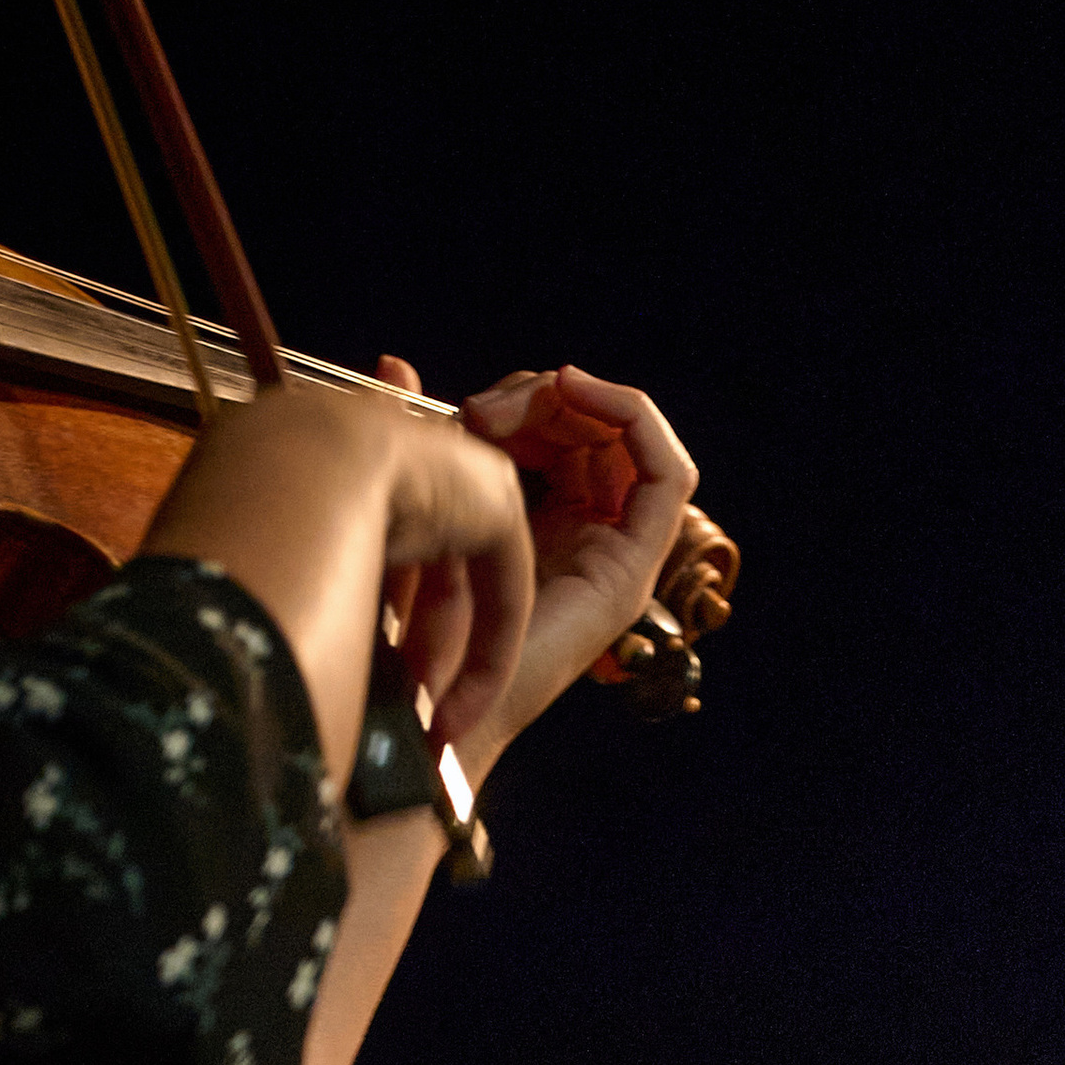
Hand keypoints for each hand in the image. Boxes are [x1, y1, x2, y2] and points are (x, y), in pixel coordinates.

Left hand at [379, 358, 697, 782]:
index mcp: (546, 524)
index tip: (478, 407)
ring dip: (578, 402)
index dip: (534, 400)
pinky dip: (632, 418)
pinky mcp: (631, 570)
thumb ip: (417, 432)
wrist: (425, 700)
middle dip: (548, 397)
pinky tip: (576, 396)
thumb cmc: (410, 618)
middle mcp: (588, 538)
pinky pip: (668, 475)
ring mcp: (615, 556)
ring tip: (505, 417)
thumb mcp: (415, 493)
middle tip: (484, 411)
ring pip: (630, 441)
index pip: (571, 434)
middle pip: (600, 433)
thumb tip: (395, 364)